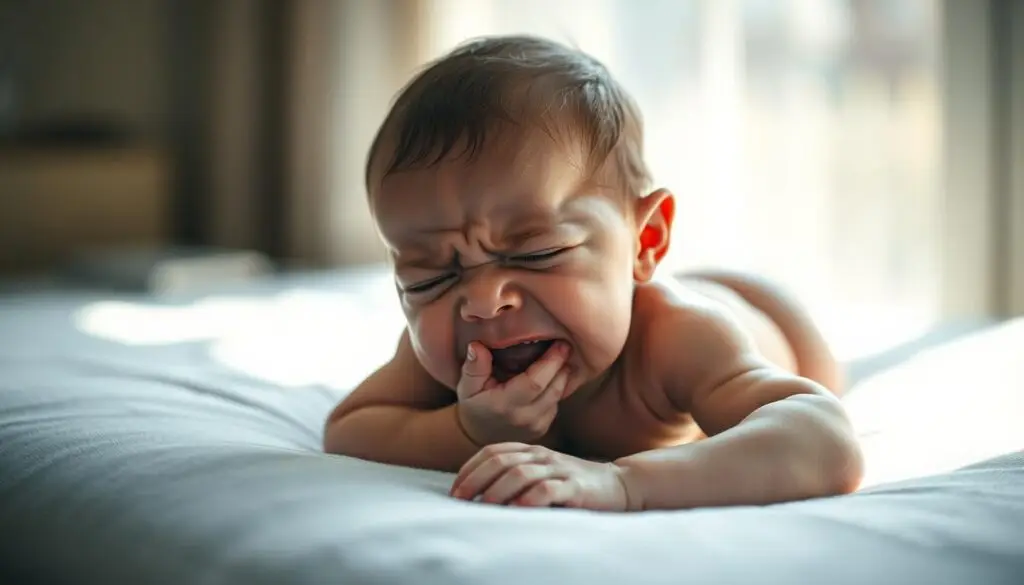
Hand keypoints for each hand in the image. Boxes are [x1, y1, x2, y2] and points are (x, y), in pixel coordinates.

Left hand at [449, 443, 630, 511]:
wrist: (617, 484)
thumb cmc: (571, 483)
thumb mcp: (541, 473)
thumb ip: (515, 476)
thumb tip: (477, 495)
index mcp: (530, 450)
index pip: (492, 452)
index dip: (469, 469)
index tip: (454, 491)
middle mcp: (541, 455)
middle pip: (500, 460)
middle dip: (475, 480)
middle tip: (460, 500)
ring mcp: (558, 468)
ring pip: (520, 473)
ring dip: (497, 490)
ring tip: (483, 506)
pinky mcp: (574, 486)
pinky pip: (548, 490)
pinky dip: (529, 499)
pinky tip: (517, 509)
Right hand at [455, 341, 570, 445]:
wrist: (477, 434)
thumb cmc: (474, 405)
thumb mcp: (467, 386)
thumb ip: (474, 366)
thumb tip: (477, 346)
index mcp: (505, 405)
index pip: (535, 383)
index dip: (551, 362)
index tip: (560, 343)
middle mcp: (524, 418)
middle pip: (554, 390)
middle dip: (562, 366)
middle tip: (565, 346)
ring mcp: (536, 426)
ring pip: (558, 397)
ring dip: (562, 377)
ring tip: (562, 357)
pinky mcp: (542, 429)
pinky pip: (555, 405)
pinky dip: (557, 388)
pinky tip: (553, 375)